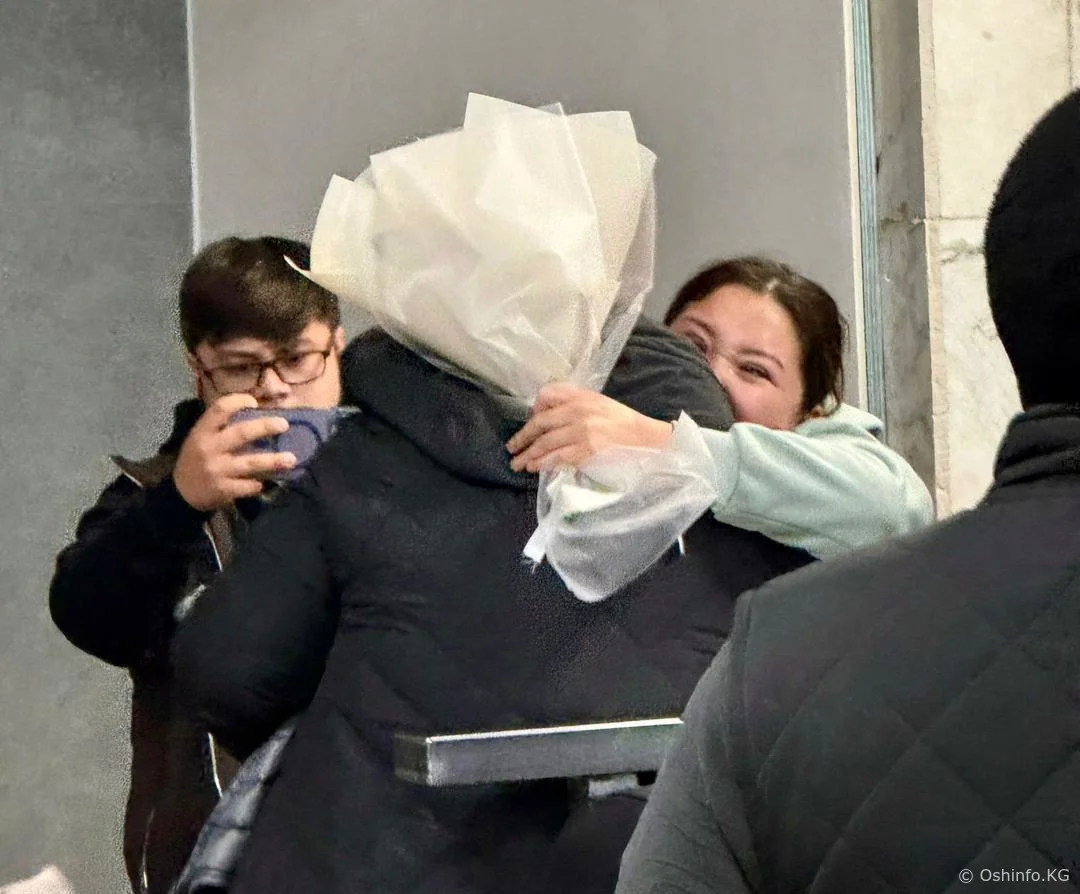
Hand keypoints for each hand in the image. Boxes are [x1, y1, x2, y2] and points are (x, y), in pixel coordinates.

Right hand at [173, 394, 296, 510]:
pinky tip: (268, 481)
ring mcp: (217, 470)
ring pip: (250, 462)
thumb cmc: (197, 458)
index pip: (220, 409)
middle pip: (241, 433)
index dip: (239, 401)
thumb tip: (258, 411)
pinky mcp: (223, 489)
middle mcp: (210, 448)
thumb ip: (222, 427)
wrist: (180, 492)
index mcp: (203, 431)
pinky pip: (248, 486)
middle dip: (265, 427)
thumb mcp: (201, 437)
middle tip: (284, 424)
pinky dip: (259, 483)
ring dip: (273, 460)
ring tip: (292, 459)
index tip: (255, 403)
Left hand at [506, 383, 672, 472]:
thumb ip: (572, 402)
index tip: (530, 424)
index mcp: (580, 397)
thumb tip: (544, 412)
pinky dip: (544, 463)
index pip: (546, 396)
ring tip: (518, 463)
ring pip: (546, 443)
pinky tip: (535, 468)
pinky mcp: (586, 451)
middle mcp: (578, 412)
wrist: (644, 437)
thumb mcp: (596, 401)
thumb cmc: (621, 420)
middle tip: (511, 448)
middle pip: (541, 424)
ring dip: (529, 455)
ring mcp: (581, 432)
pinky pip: (559, 458)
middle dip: (523, 437)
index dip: (534, 411)